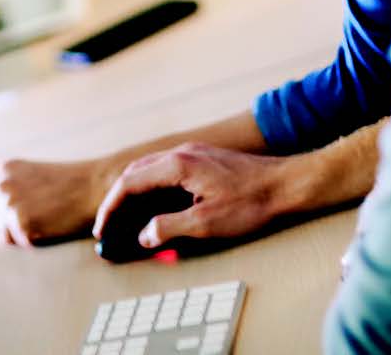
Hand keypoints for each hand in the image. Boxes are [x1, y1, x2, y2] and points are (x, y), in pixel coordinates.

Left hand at [0, 157, 112, 246]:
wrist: (94, 187)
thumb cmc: (66, 184)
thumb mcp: (29, 174)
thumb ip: (7, 186)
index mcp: (0, 171)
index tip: (13, 212)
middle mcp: (0, 186)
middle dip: (8, 223)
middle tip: (37, 217)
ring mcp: (9, 205)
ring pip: (0, 235)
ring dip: (18, 234)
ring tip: (43, 221)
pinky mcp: (21, 224)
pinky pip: (16, 244)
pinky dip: (31, 241)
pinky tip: (48, 227)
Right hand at [92, 143, 291, 249]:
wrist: (288, 184)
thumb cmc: (252, 203)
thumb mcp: (207, 223)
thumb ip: (169, 228)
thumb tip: (145, 235)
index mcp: (177, 165)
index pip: (129, 183)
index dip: (111, 207)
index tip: (102, 228)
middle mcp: (181, 153)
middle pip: (135, 172)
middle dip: (118, 199)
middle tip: (108, 225)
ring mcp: (193, 154)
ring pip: (150, 170)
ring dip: (134, 192)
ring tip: (125, 217)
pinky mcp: (204, 161)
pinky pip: (166, 171)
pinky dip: (151, 188)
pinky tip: (155, 204)